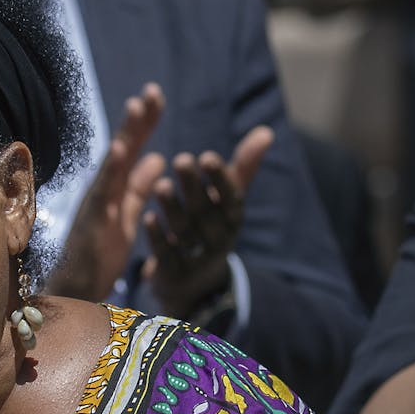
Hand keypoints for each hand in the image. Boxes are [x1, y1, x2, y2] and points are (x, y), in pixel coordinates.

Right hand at [48, 83, 166, 300]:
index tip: (157, 96)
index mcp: (115, 188)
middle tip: (152, 91)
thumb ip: (139, 188)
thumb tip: (157, 158)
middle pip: (122, 147)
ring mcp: (96, 203)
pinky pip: (104, 191)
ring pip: (112, 163)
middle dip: (137, 119)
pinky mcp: (92, 221)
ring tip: (137, 107)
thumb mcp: (127, 216)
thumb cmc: (99, 254)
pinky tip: (123, 150)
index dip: (144, 123)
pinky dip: (113, 170)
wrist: (77, 291)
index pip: (132, 148)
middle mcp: (104, 189)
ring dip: (125, 134)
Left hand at [143, 125, 272, 318]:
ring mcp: (196, 259)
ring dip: (173, 208)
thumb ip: (244, 166)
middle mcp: (218, 240)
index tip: (208, 156)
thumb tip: (267, 132)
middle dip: (194, 187)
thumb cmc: (211, 225)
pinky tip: (147, 217)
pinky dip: (158, 237)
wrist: (193, 281)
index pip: (231, 198)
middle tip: (181, 159)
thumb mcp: (228, 199)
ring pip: (184, 232)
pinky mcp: (174, 274)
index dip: (220, 179)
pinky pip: (166, 255)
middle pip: (205, 213)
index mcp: (232, 219)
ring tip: (161, 184)